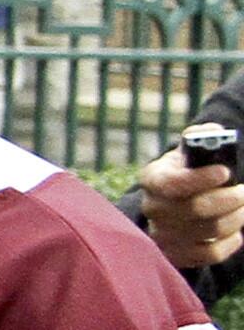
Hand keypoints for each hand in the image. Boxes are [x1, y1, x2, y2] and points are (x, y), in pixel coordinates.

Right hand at [139, 123, 243, 267]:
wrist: (170, 205)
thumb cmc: (183, 174)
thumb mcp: (185, 154)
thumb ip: (199, 138)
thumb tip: (214, 132)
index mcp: (152, 179)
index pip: (172, 183)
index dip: (200, 179)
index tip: (225, 171)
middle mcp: (152, 208)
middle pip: (196, 209)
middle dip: (228, 200)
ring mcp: (163, 234)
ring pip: (208, 231)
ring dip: (235, 218)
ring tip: (242, 207)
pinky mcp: (177, 255)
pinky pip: (211, 253)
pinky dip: (230, 242)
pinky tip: (235, 230)